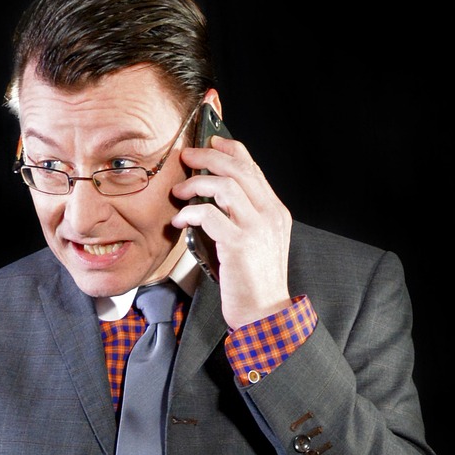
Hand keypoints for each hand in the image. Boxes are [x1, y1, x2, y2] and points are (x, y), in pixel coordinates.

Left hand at [173, 131, 292, 328]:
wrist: (265, 313)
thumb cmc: (253, 281)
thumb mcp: (253, 242)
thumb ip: (241, 217)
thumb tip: (211, 198)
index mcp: (275, 211)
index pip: (253, 168)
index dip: (230, 149)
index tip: (210, 142)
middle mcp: (270, 214)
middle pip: (239, 169)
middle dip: (209, 157)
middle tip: (186, 157)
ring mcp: (257, 228)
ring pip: (226, 186)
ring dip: (196, 184)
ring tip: (179, 192)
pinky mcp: (240, 244)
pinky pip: (210, 215)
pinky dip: (190, 213)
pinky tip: (179, 220)